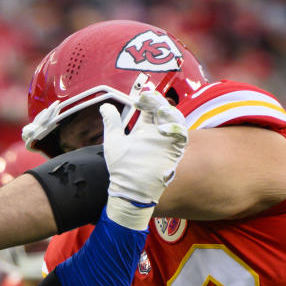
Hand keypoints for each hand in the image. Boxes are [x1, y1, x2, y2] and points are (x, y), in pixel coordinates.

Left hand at [101, 91, 187, 229]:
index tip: (140, 97)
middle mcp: (157, 134)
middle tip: (150, 97)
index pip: (150, 110)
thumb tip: (105, 105)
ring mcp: (165, 142)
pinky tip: (164, 126)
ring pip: (175, 121)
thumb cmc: (121, 168)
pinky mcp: (172, 151)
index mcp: (144, 131)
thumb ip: (111, 123)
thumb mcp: (114, 141)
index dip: (147, 101)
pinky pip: (180, 137)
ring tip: (160, 108)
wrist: (128, 188)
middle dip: (158, 102)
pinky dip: (176, 129)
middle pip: (163, 112)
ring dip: (169, 112)